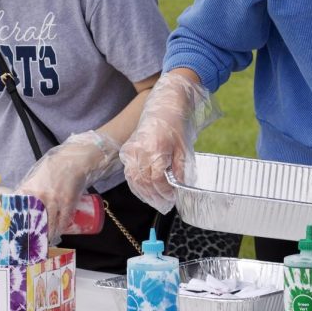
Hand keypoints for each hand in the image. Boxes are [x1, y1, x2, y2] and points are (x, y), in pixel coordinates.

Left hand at [17, 130, 118, 240]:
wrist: (72, 161)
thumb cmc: (53, 169)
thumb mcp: (34, 178)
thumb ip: (26, 190)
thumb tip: (16, 201)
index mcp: (29, 190)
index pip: (18, 210)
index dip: (16, 222)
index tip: (15, 231)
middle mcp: (40, 196)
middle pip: (34, 221)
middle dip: (33, 233)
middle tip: (31, 240)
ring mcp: (54, 200)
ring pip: (49, 223)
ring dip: (48, 234)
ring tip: (46, 239)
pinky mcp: (67, 202)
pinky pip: (63, 220)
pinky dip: (61, 228)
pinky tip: (58, 233)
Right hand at [120, 72, 219, 212]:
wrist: (164, 104)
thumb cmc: (176, 124)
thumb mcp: (184, 147)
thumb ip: (180, 169)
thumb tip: (179, 187)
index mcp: (156, 148)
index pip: (157, 179)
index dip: (164, 192)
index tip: (172, 198)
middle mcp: (140, 150)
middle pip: (144, 182)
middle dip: (155, 197)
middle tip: (165, 206)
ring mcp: (131, 150)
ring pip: (134, 180)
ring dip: (145, 194)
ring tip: (156, 202)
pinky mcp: (127, 150)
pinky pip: (129, 173)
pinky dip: (136, 185)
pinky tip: (145, 192)